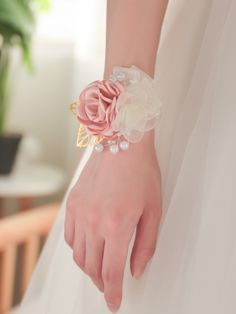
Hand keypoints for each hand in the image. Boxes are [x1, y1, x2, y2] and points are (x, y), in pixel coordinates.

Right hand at [64, 131, 161, 311]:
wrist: (121, 143)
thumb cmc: (141, 173)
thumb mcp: (153, 210)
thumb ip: (145, 245)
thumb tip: (136, 270)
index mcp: (117, 225)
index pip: (112, 272)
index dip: (113, 292)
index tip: (114, 303)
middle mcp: (94, 222)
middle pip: (93, 266)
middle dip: (102, 282)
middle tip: (110, 286)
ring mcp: (79, 212)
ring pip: (79, 255)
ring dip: (89, 267)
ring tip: (100, 269)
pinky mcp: (72, 204)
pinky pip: (70, 237)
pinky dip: (78, 249)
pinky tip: (87, 247)